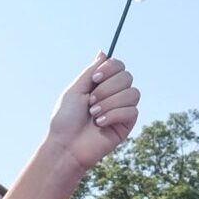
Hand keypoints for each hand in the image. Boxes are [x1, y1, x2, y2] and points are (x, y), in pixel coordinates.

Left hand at [45, 55, 139, 170]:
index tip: (94, 79)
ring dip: (110, 102)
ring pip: (132, 93)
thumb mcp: (75, 89)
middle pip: (127, 77)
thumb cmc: (66, 119)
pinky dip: (114, 115)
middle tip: (90, 101)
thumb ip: (91, 71)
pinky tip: (100, 123)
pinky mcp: (127, 124)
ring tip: (94, 114)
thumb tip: (103, 52)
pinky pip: (132, 111)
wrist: (66, 146)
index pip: (119, 66)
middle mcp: (114, 94)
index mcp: (101, 84)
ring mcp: (122, 109)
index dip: (110, 69)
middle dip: (107, 88)